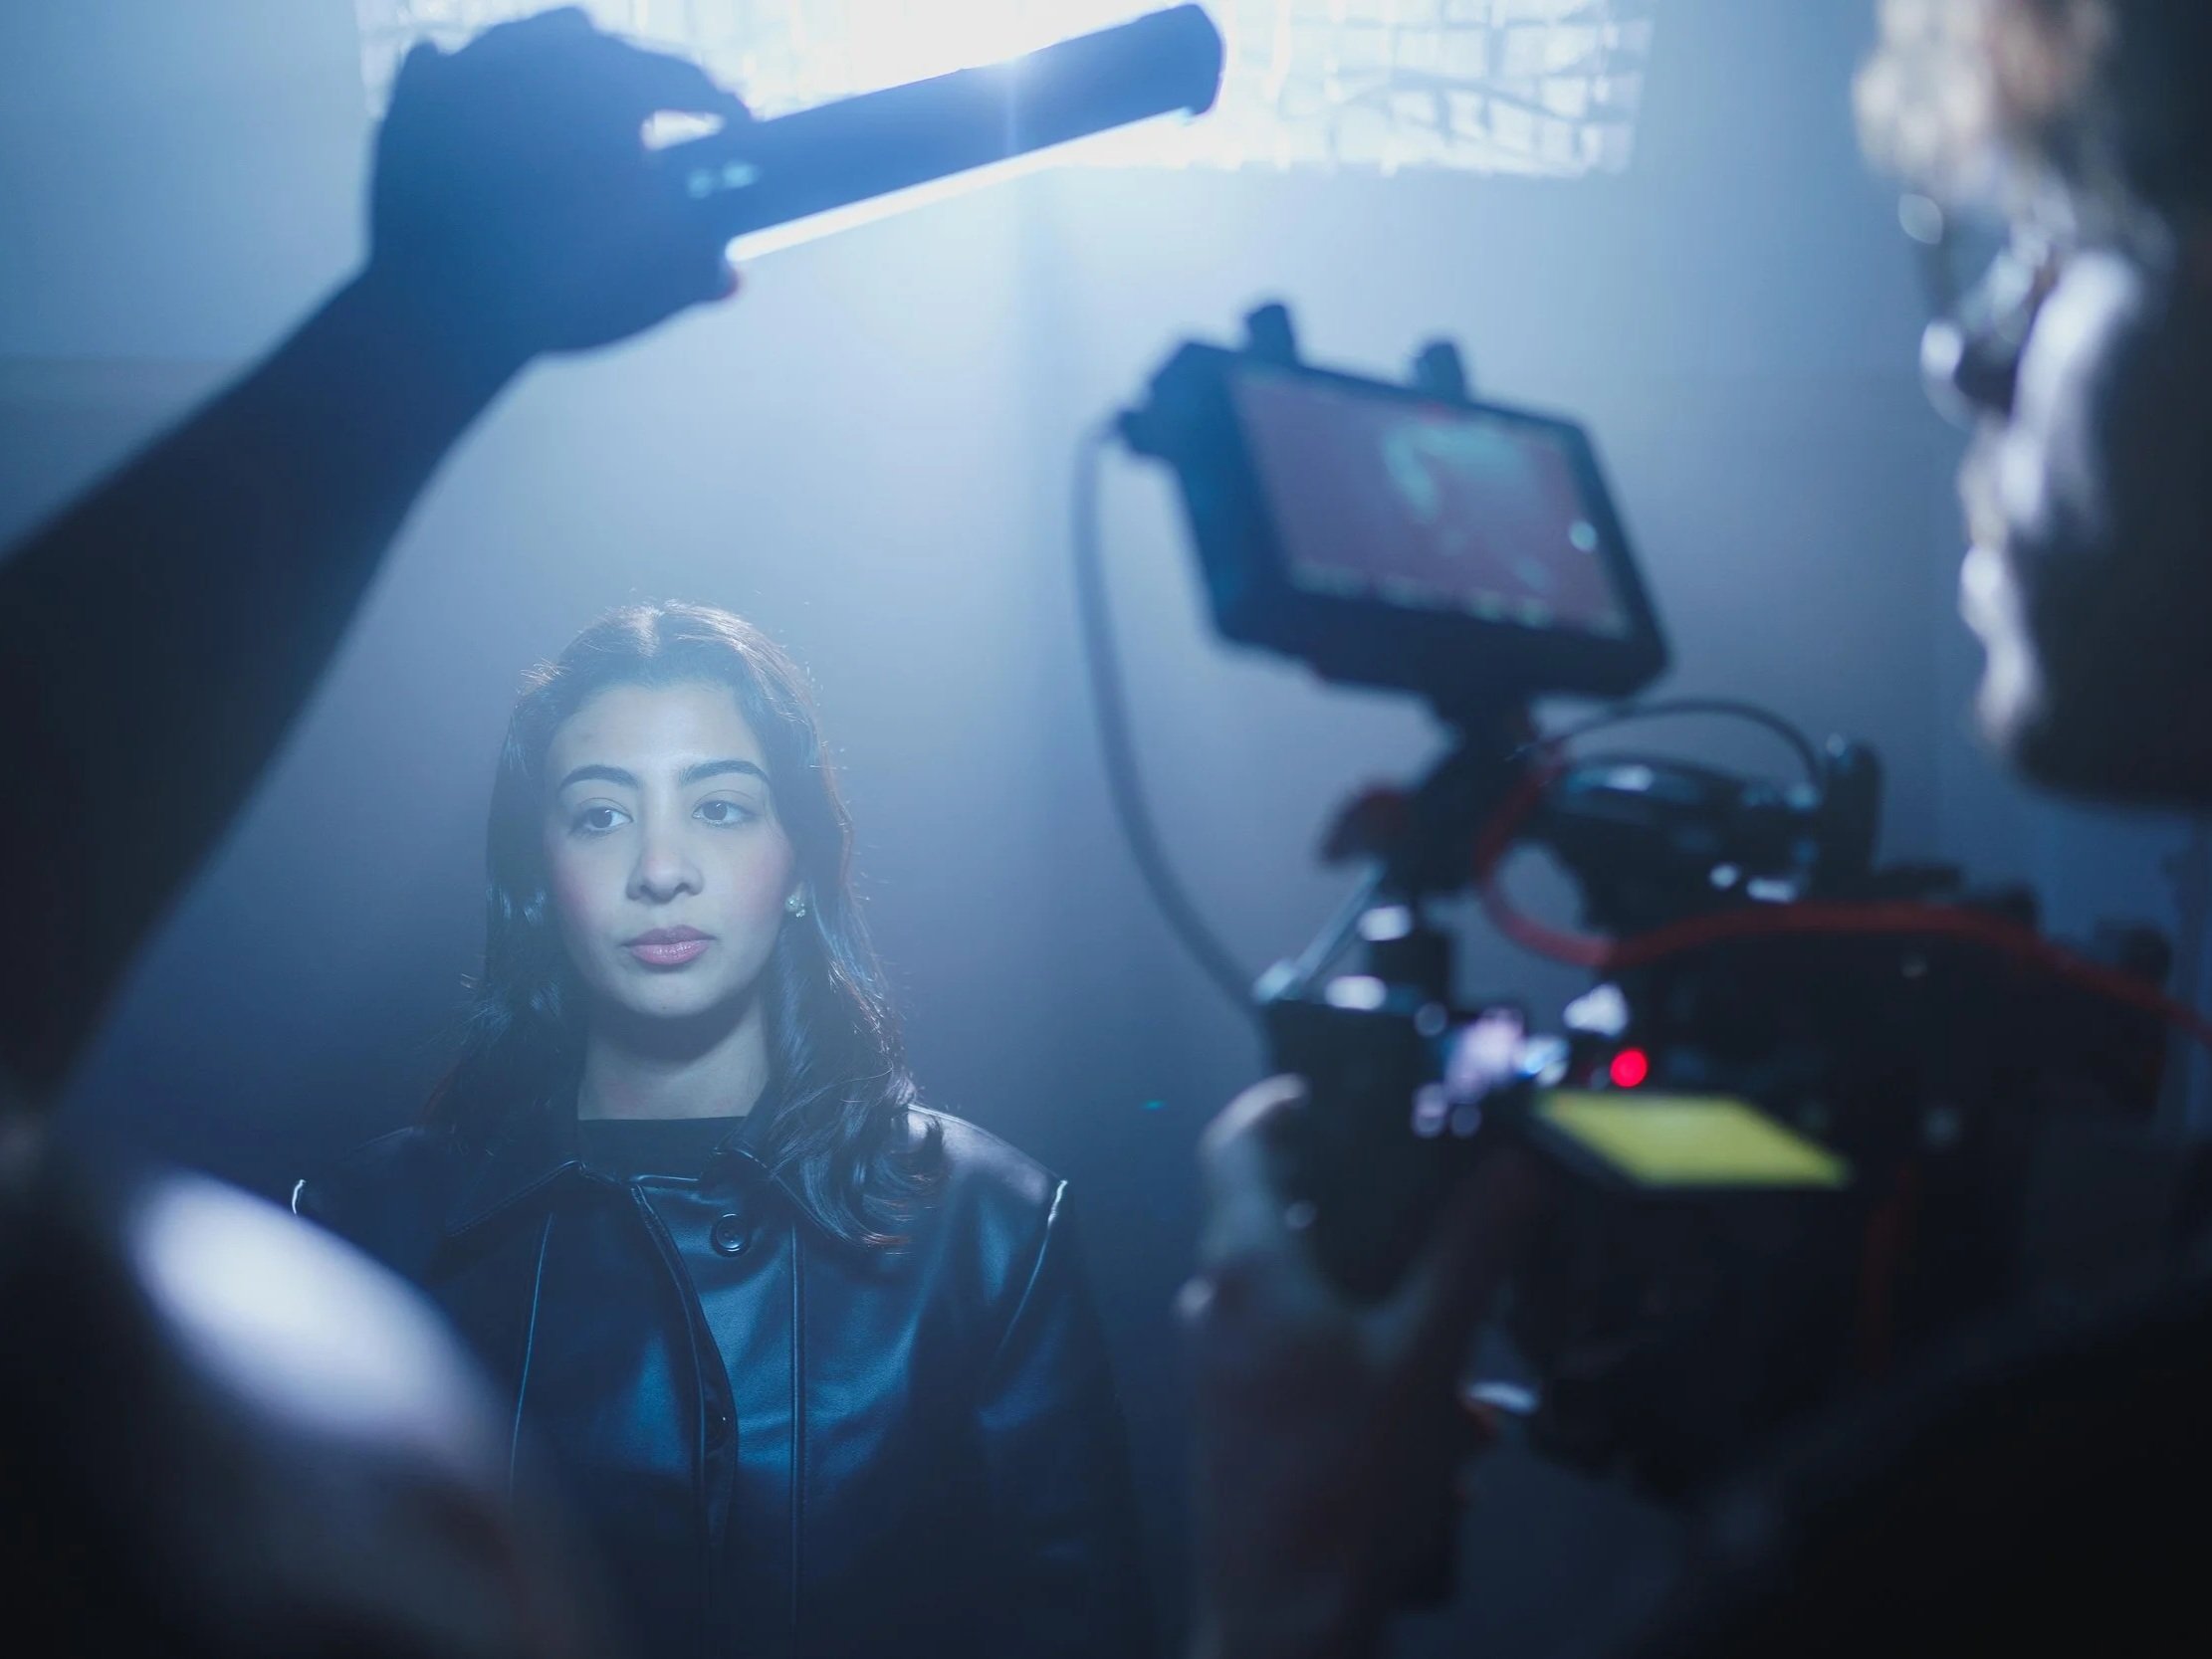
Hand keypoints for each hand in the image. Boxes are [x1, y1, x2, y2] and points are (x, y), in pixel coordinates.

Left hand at [360, 7, 751, 371]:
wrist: (440, 304)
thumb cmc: (561, 291)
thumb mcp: (648, 287)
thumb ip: (695, 272)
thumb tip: (728, 278)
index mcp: (613, 86)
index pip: (684, 79)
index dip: (720, 101)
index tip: (740, 121)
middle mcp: (543, 57)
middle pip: (613, 49)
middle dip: (649, 76)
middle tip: (669, 106)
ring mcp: (473, 66)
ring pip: (536, 39)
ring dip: (571, 60)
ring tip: (587, 94)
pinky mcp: (418, 96)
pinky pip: (450, 61)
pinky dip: (477, 78)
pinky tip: (492, 104)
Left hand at [1182, 1077, 1545, 1658]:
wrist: (1283, 1618)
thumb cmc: (1345, 1485)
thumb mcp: (1426, 1357)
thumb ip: (1470, 1253)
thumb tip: (1510, 1169)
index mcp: (1243, 1265)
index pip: (1235, 1140)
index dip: (1279, 1101)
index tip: (1331, 1088)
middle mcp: (1215, 1302)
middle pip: (1280, 1216)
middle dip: (1366, 1222)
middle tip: (1438, 1227)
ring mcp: (1217, 1361)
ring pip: (1301, 1296)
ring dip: (1380, 1312)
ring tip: (1459, 1365)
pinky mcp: (1233, 1413)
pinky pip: (1298, 1357)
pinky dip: (1362, 1367)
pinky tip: (1435, 1430)